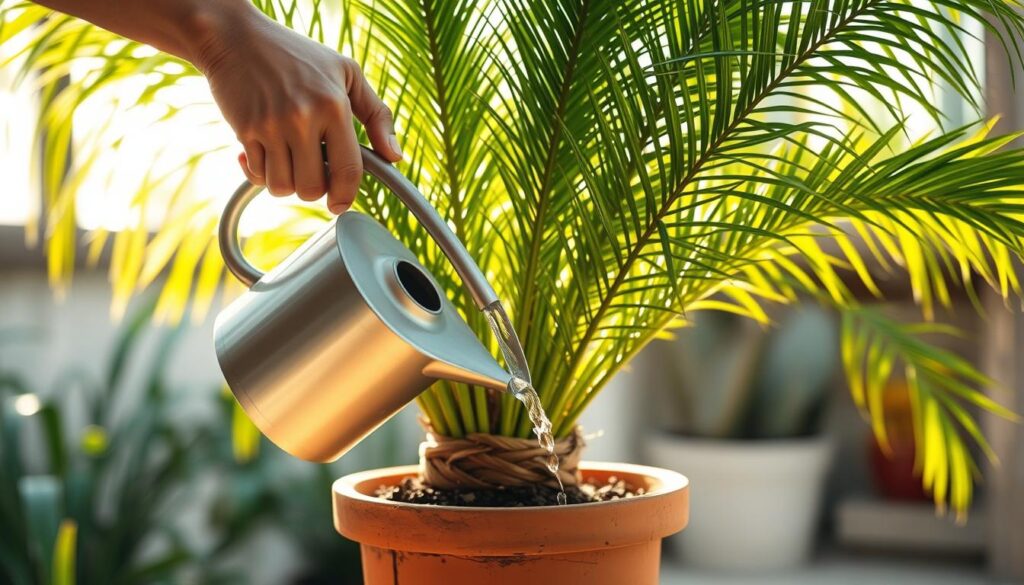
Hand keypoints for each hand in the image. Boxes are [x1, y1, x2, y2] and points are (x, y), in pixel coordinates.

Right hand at [194, 6, 401, 213]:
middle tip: (310, 167)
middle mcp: (303, 118)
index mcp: (334, 106)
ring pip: (282, 187)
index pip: (348, 169)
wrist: (235, 39)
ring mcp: (272, 126)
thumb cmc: (296, 55)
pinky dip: (260, 172)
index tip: (340, 203)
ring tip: (287, 157)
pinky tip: (263, 151)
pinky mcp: (245, 131)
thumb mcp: (346, 73)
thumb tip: (394, 156)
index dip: (346, 195)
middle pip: (312, 187)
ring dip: (285, 181)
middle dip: (313, 188)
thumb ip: (376, 114)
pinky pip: (257, 174)